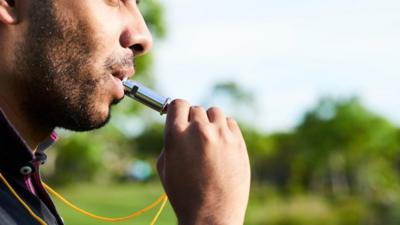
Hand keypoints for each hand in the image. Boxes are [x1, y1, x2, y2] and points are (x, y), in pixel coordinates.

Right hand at [157, 99, 250, 224]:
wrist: (211, 216)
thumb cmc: (184, 194)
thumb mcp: (164, 167)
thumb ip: (170, 140)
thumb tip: (178, 125)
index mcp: (176, 135)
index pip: (177, 104)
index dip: (177, 109)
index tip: (179, 115)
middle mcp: (199, 131)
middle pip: (195, 109)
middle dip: (193, 121)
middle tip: (194, 137)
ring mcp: (221, 135)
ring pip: (214, 113)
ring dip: (210, 122)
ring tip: (209, 141)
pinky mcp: (238, 142)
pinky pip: (230, 123)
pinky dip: (224, 129)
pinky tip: (221, 146)